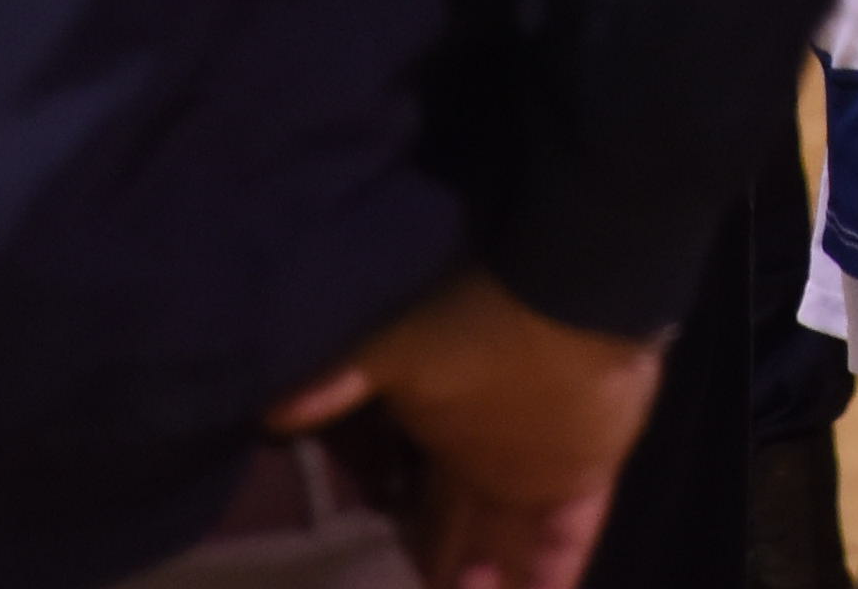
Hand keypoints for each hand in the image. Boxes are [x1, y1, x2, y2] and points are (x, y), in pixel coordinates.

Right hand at [274, 271, 667, 588]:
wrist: (564, 296)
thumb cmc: (480, 325)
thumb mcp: (399, 354)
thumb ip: (341, 383)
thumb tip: (271, 408)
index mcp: (451, 454)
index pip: (428, 524)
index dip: (417, 557)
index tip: (391, 580)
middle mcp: (494, 477)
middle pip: (469, 551)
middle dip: (454, 583)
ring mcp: (542, 483)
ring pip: (517, 562)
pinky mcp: (586, 483)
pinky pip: (569, 550)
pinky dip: (554, 583)